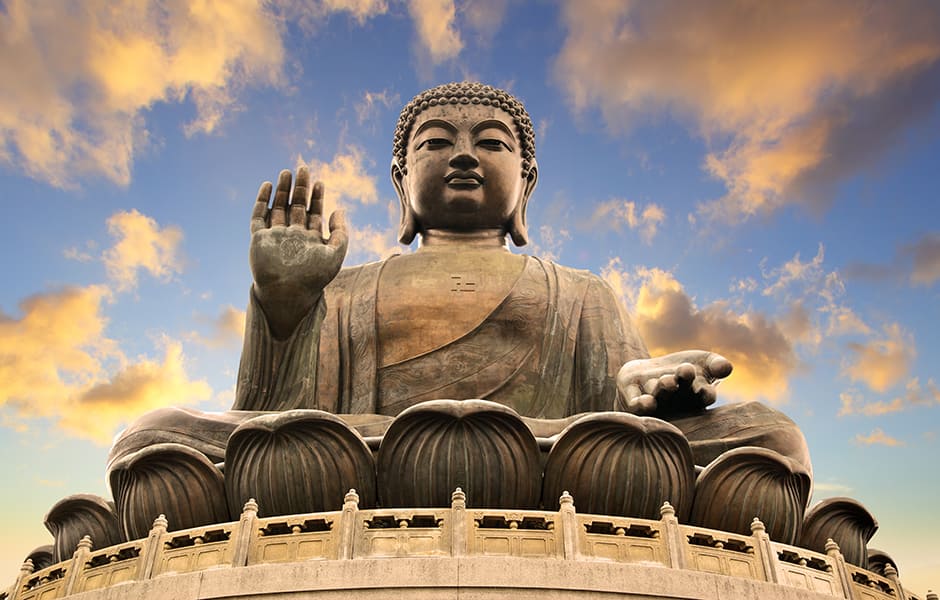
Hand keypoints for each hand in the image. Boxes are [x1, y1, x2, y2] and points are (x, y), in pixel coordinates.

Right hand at [249, 167, 347, 338]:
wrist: (287, 294)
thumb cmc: (313, 279)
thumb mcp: (335, 255)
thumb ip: (341, 233)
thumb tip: (339, 210)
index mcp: (310, 240)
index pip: (313, 213)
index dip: (316, 198)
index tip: (319, 183)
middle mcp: (292, 236)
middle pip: (295, 206)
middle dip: (300, 188)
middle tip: (303, 168)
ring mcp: (275, 236)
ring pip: (278, 207)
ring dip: (282, 190)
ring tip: (287, 172)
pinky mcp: (259, 239)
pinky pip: (258, 216)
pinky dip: (262, 200)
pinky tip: (268, 185)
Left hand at [616, 350, 732, 416]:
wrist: (648, 374)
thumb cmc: (682, 370)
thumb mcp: (703, 362)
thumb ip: (716, 364)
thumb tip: (727, 367)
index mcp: (695, 395)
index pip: (705, 396)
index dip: (706, 393)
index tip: (707, 388)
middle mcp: (676, 401)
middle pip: (680, 393)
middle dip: (683, 383)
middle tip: (685, 371)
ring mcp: (655, 400)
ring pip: (659, 396)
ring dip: (664, 389)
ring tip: (667, 381)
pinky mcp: (633, 399)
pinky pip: (636, 405)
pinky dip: (641, 404)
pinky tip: (647, 402)